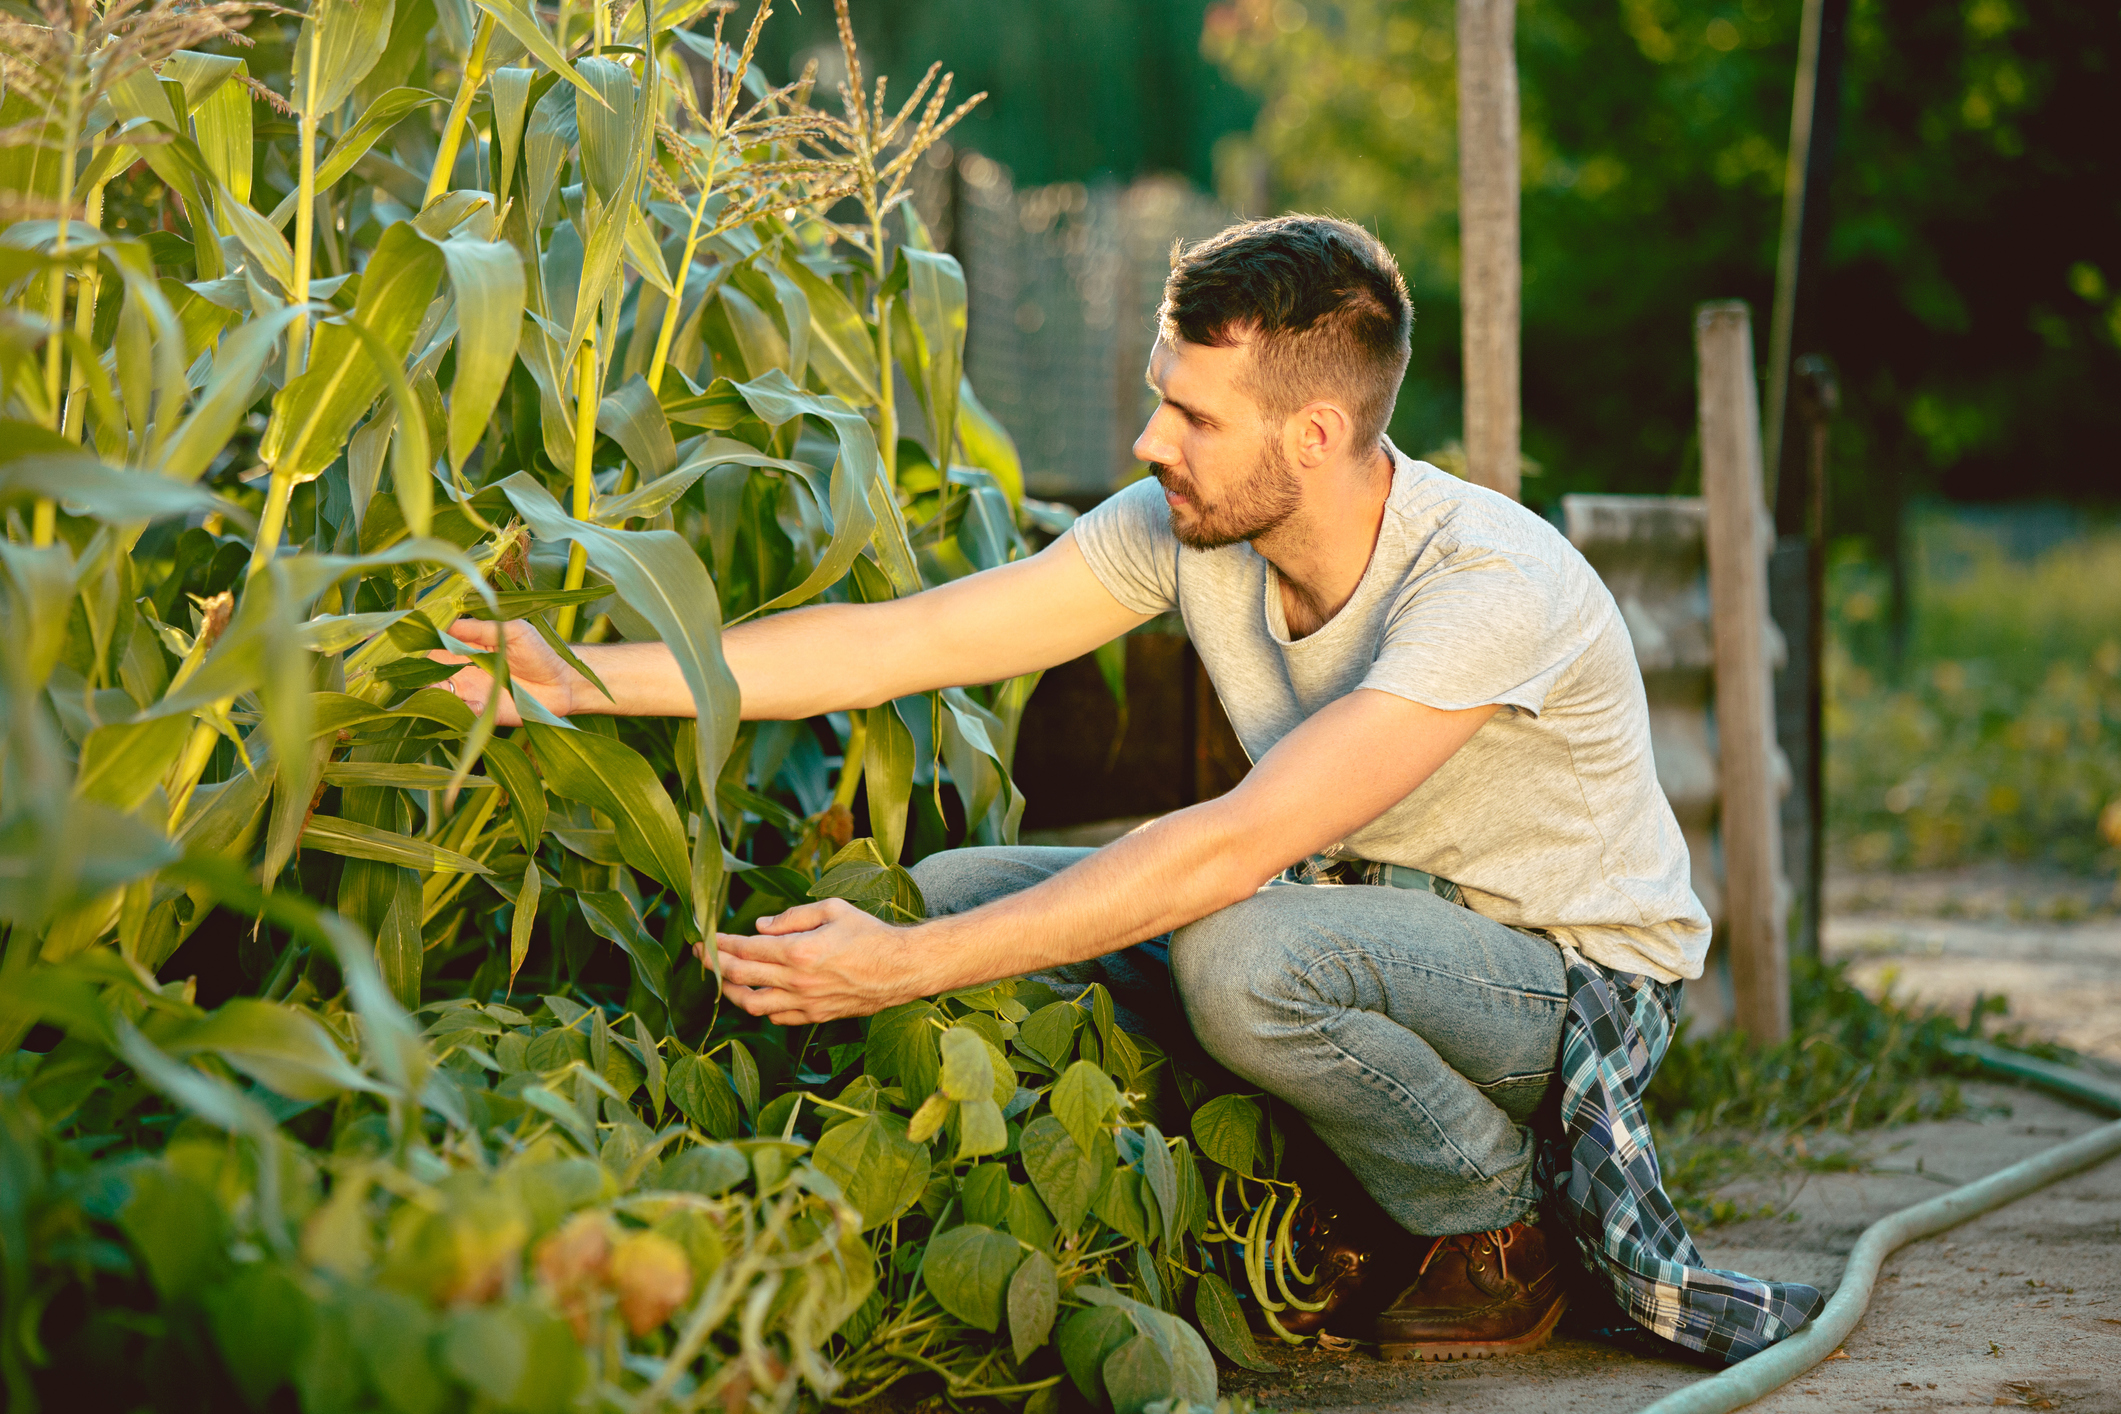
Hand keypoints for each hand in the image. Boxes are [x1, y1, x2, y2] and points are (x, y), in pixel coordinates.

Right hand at [430, 618, 584, 725]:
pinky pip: (460, 713)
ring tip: (440, 688)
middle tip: (418, 671)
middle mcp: (460, 669)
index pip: (433, 642)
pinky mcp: (480, 712)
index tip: (409, 640)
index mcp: (464, 645)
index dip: (419, 642)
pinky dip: (459, 709)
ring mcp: (468, 692)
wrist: (562, 683)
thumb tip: (448, 622)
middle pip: (427, 671)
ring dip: (433, 693)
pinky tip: (472, 703)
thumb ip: (480, 629)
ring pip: (437, 694)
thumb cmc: (538, 650)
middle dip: (418, 672)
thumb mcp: (512, 631)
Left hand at [704, 898, 934, 1024]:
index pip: (745, 948)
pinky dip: (761, 1007)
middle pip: (739, 977)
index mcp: (798, 950)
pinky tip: (758, 994)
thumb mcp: (833, 910)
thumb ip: (792, 917)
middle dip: (714, 964)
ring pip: (751, 1004)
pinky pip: (777, 1017)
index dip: (720, 943)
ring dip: (730, 992)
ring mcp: (805, 1003)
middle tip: (700, 954)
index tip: (706, 937)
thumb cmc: (870, 934)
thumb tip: (760, 927)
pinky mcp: (815, 1016)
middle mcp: (796, 981)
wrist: (901, 969)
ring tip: (722, 979)